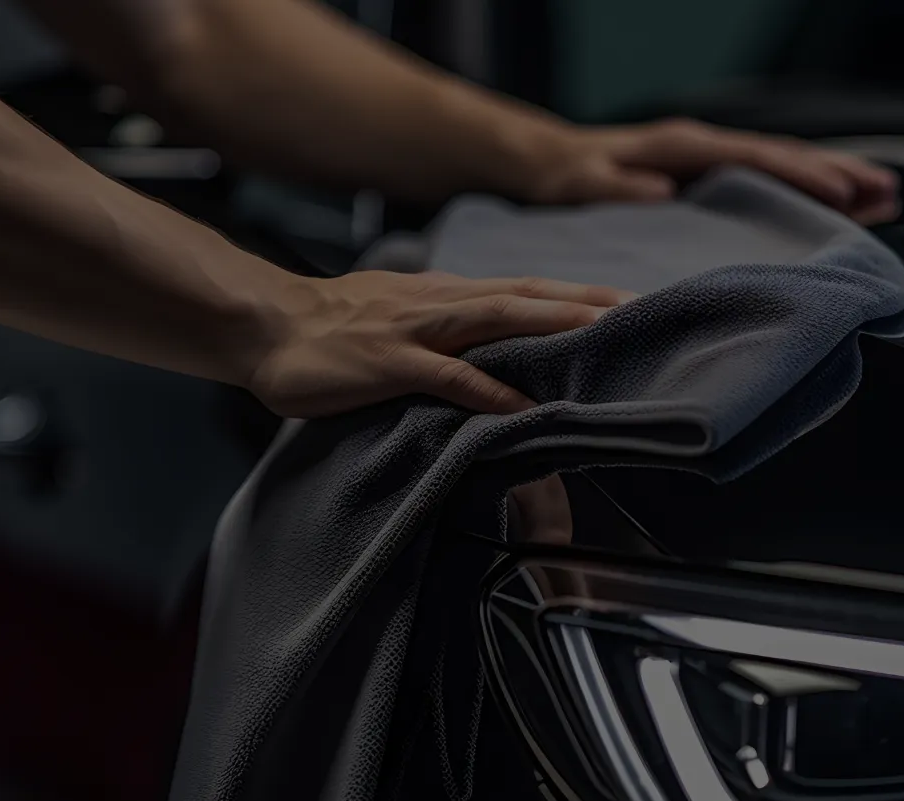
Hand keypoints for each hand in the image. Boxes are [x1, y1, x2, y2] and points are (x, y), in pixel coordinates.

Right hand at [248, 271, 630, 417]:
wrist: (266, 325)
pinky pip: (451, 378)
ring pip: (498, 318)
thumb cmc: (329, 331)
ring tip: (601, 332)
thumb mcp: (396, 318)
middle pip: (524, 295)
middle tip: (637, 308)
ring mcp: (416, 331)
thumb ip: (442, 331)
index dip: (573, 293)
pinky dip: (492, 393)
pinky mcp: (392, 364)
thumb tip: (483, 351)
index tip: (622, 301)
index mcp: (443, 294)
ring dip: (552, 322)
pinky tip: (525, 409)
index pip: (521, 288)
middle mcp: (439, 303)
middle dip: (583, 301)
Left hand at [528, 118, 901, 224]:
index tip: (842, 193)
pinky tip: (842, 207)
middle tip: (888, 192)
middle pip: (785, 157)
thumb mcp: (583, 183)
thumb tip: (662, 193)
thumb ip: (619, 188)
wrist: (551, 163)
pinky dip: (808, 191)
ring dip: (835, 181)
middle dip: (839, 173)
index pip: (756, 157)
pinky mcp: (714, 177)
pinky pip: (771, 182)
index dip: (801, 175)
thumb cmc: (567, 176)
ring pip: (787, 167)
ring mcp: (714, 161)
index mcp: (685, 145)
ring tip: (886, 199)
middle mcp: (707, 146)